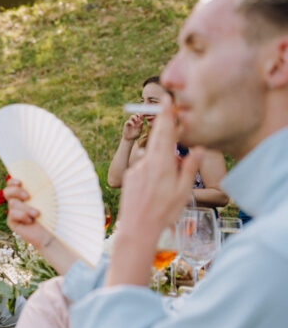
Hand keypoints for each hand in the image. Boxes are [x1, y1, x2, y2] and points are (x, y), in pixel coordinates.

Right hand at [3, 178, 49, 247]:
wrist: (50, 233)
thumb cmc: (51, 215)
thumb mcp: (47, 200)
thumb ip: (41, 190)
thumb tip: (44, 176)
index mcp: (23, 194)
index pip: (11, 184)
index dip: (12, 182)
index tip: (20, 182)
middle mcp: (16, 202)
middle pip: (7, 191)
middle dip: (16, 191)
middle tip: (28, 196)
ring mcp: (13, 212)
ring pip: (12, 203)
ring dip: (26, 207)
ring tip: (37, 214)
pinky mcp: (12, 222)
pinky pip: (12, 214)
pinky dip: (22, 216)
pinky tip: (30, 221)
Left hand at [118, 95, 201, 236]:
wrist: (136, 228)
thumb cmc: (163, 213)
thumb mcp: (182, 192)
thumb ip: (188, 168)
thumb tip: (196, 149)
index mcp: (161, 164)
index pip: (164, 134)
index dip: (166, 115)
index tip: (166, 99)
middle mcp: (147, 163)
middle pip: (155, 137)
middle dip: (161, 121)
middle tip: (165, 105)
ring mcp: (137, 169)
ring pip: (151, 154)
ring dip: (160, 152)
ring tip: (168, 166)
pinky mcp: (130, 177)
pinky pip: (145, 167)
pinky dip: (154, 168)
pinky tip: (157, 184)